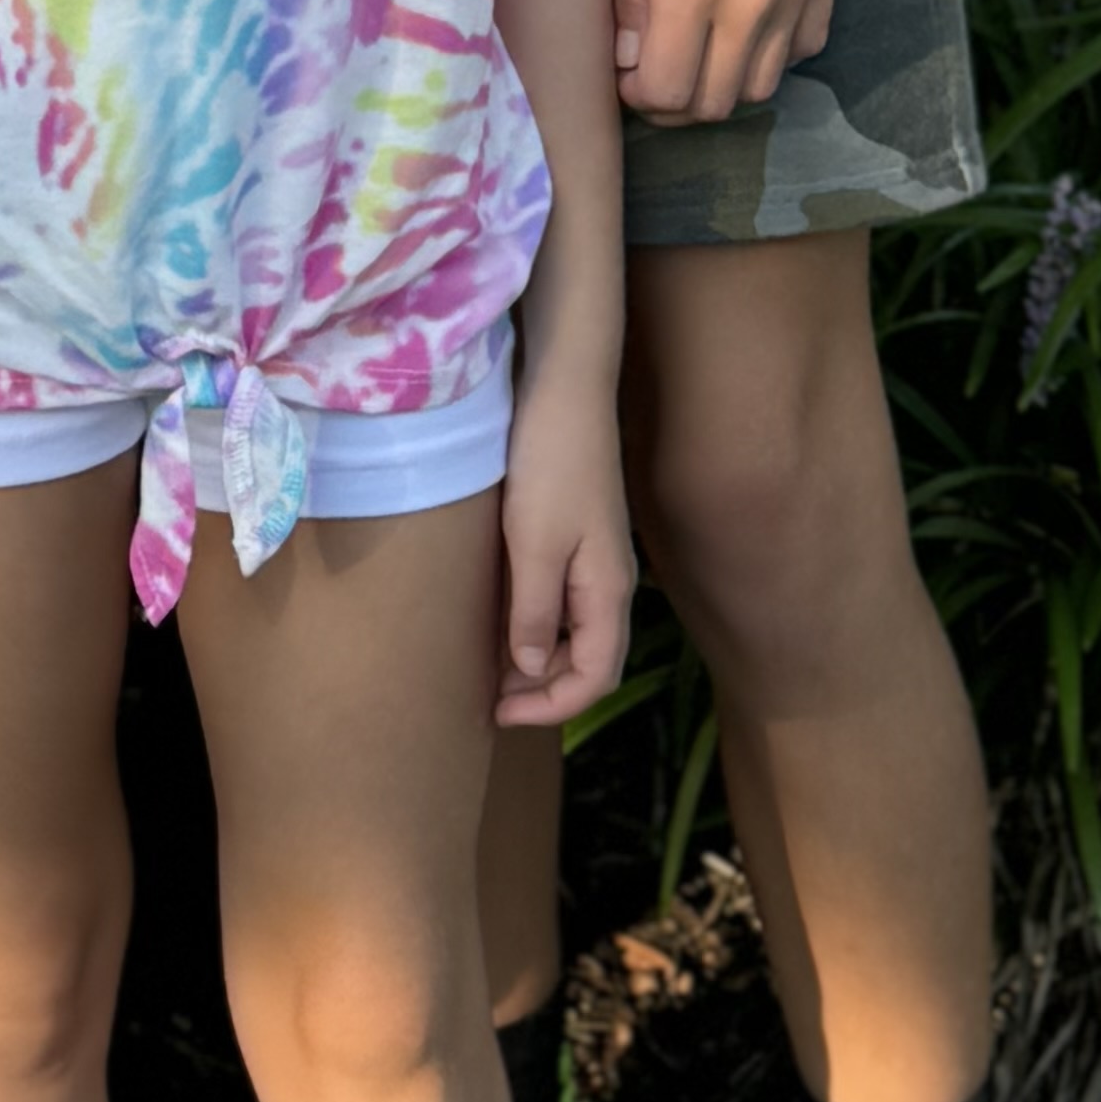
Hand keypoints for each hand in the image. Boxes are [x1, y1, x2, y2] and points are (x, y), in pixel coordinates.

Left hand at [494, 371, 634, 727]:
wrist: (565, 387)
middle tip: (490, 699)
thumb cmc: (550, 464)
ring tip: (492, 670)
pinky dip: (538, 624)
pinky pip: (565, 601)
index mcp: (608, 591)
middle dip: (545, 690)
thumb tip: (532, 669)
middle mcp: (610, 581)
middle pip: (591, 661)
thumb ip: (536, 612)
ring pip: (578, 633)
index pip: (596, 677)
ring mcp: (596, 557)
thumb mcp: (534, 545)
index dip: (552, 707)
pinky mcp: (577, 534)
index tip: (500, 714)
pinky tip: (505, 619)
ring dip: (541, 660)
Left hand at [613, 0, 851, 126]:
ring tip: (695, 45)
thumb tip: (626, 56)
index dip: (636, 93)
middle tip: (651, 63)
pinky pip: (802, 49)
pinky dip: (770, 53)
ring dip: (722, 82)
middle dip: (673, 99)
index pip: (666, 91)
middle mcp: (751, 1)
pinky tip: (744, 20)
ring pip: (761, 87)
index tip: (622, 66)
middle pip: (714, 103)